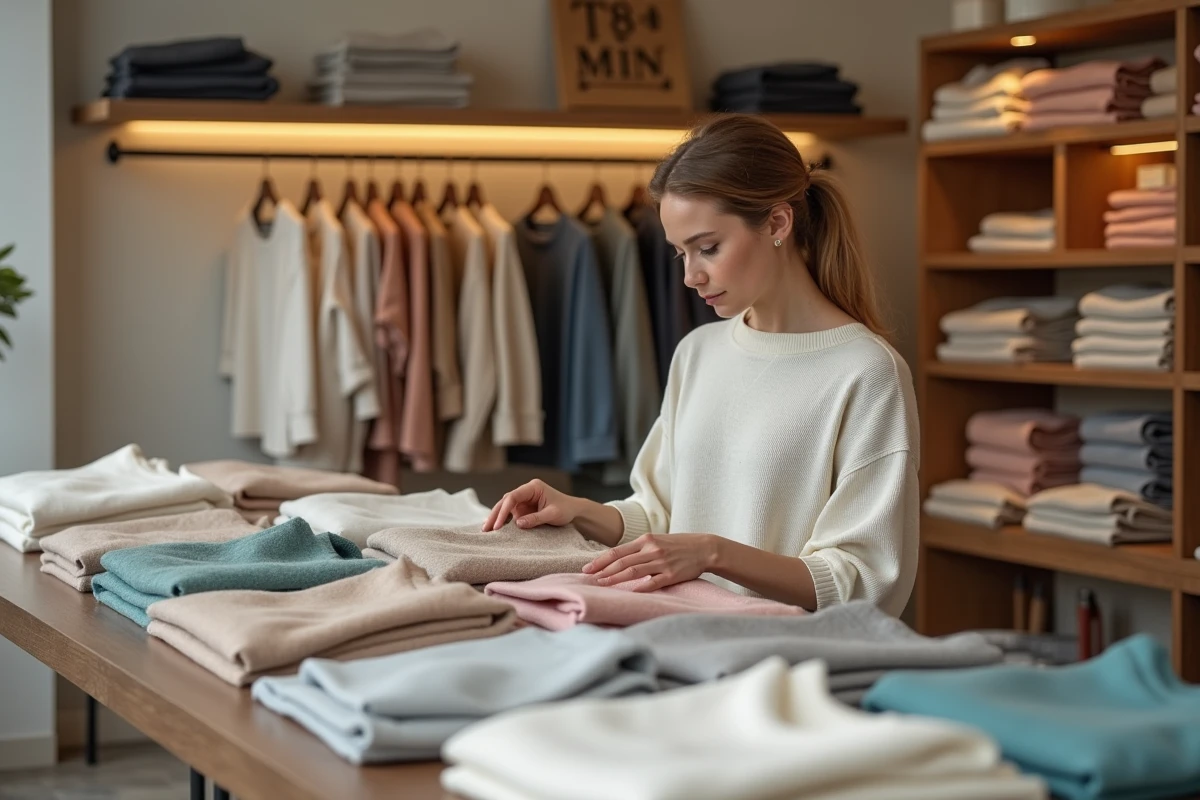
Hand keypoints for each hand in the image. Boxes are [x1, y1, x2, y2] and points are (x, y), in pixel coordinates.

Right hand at [483, 479, 580, 531]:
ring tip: (486, 531)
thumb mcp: (553, 514)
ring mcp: (524, 500)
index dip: (503, 511)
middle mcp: (526, 491)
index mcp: (533, 487)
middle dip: (495, 514)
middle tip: (486, 529)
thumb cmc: (565, 509)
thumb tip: (518, 524)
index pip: (513, 497)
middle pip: (505, 501)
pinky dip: (503, 521)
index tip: (498, 525)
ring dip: (496, 518)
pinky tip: (494, 529)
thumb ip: (536, 518)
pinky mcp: (523, 508)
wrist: (573, 511)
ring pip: (505, 507)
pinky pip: (510, 514)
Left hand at [582, 533, 718, 591]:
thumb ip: (639, 550)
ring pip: (633, 572)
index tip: (588, 568)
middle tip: (589, 578)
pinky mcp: (671, 575)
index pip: (618, 551)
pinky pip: (652, 583)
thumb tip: (618, 561)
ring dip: (615, 579)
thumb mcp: (657, 541)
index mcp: (646, 540)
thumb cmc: (678, 545)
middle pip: (622, 562)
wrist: (704, 548)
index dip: (601, 560)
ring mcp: (661, 563)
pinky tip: (628, 592)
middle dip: (603, 571)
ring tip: (601, 585)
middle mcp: (651, 550)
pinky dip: (639, 588)